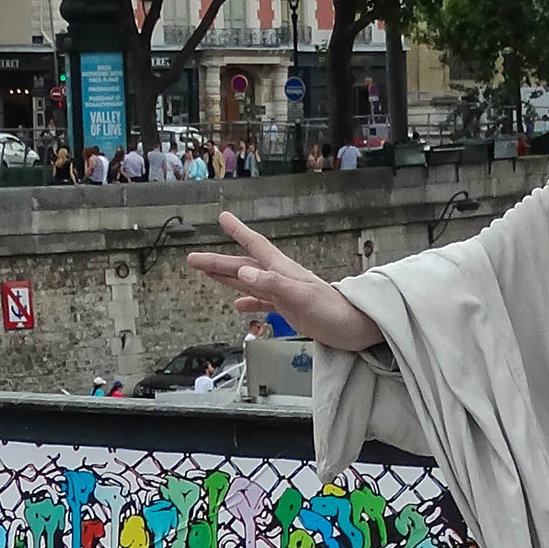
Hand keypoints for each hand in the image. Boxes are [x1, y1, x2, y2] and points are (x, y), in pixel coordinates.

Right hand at [186, 213, 380, 352]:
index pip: (256, 246)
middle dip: (218, 262)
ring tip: (206, 273)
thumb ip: (273, 285)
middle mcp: (281, 278)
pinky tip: (237, 306)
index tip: (223, 217)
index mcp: (283, 270)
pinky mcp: (290, 309)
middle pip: (243, 266)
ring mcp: (284, 293)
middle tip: (192, 259)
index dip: (239, 231)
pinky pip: (262, 303)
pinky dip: (248, 303)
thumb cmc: (334, 311)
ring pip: (248, 283)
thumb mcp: (301, 297)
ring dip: (227, 278)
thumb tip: (245, 274)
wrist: (356, 329)